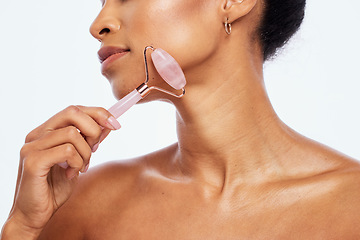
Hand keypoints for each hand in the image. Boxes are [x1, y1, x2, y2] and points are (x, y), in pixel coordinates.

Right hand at [3, 105, 120, 237]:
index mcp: (45, 131)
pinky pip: (67, 150)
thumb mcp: (78, 160)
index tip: (116, 124)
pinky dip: (77, 162)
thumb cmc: (54, 188)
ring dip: (86, 152)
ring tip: (80, 168)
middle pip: (72, 112)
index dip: (98, 113)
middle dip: (94, 128)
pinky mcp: (33, 161)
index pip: (74, 109)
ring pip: (72, 133)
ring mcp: (32, 146)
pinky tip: (71, 174)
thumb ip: (88, 142)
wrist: (34, 215)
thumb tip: (109, 125)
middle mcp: (36, 134)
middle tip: (96, 149)